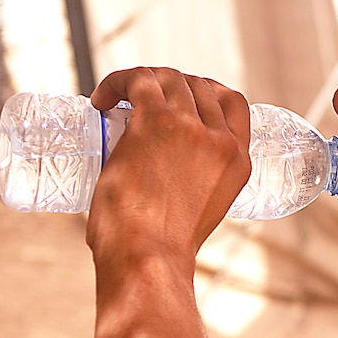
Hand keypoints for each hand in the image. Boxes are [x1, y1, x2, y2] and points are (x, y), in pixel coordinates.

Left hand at [85, 67, 251, 270]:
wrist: (147, 259)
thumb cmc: (161, 250)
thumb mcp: (199, 213)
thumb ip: (192, 188)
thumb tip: (155, 179)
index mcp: (237, 161)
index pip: (232, 102)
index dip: (204, 90)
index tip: (178, 97)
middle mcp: (219, 139)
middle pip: (196, 85)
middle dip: (166, 86)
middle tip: (136, 103)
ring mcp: (189, 128)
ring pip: (167, 78)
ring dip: (140, 81)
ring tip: (115, 100)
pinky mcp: (154, 121)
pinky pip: (137, 80)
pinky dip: (116, 82)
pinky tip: (101, 99)